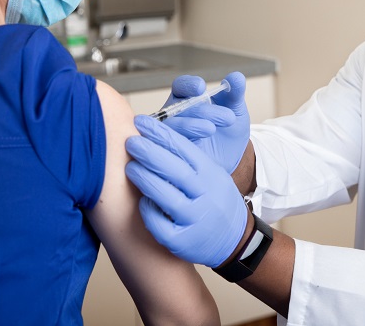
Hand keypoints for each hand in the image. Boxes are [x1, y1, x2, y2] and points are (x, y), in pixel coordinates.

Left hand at [125, 115, 248, 267]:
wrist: (235, 238)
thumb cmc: (215, 200)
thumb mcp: (212, 174)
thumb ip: (189, 160)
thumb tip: (155, 138)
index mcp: (211, 174)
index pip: (185, 149)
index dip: (162, 134)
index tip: (141, 122)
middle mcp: (206, 195)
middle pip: (176, 171)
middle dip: (150, 153)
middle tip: (130, 142)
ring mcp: (196, 219)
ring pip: (167, 197)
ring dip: (145, 180)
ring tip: (129, 167)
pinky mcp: (184, 242)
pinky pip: (161, 225)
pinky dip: (149, 212)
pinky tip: (141, 202)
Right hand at [164, 71, 250, 173]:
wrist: (233, 160)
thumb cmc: (229, 131)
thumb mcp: (236, 110)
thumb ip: (235, 93)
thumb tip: (237, 76)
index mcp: (188, 99)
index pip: (180, 87)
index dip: (187, 85)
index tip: (201, 87)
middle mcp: (176, 115)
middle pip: (178, 107)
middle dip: (201, 110)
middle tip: (226, 117)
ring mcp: (172, 134)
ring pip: (172, 126)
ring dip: (190, 125)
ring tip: (210, 128)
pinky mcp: (172, 152)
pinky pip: (169, 146)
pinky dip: (181, 143)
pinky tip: (197, 144)